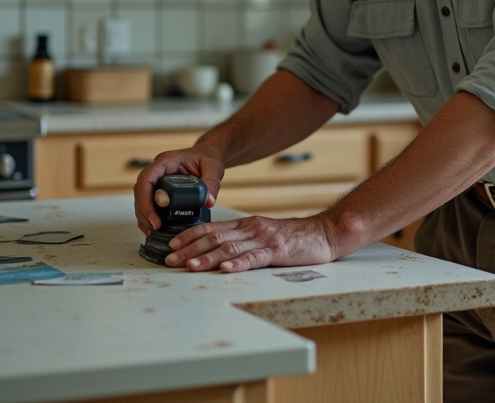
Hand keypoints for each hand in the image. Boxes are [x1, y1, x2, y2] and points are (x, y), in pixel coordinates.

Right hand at [133, 146, 224, 237]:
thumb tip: (208, 202)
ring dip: (144, 217)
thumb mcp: (213, 168)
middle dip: (145, 212)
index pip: (146, 180)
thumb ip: (211, 184)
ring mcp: (157, 180)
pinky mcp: (159, 189)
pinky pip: (148, 203)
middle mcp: (157, 170)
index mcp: (166, 161)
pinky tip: (154, 229)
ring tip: (153, 232)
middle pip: (140, 192)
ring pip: (141, 199)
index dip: (146, 201)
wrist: (208, 155)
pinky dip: (149, 216)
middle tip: (155, 229)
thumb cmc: (208, 158)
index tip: (155, 219)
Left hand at [165, 213, 341, 272]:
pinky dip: (239, 264)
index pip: (211, 228)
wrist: (324, 232)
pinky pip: (255, 258)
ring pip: (230, 248)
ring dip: (208, 257)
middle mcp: (252, 229)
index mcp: (246, 225)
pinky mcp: (278, 251)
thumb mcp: (264, 233)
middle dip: (190, 248)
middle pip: (215, 238)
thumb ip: (243, 239)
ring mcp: (264, 239)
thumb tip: (217, 250)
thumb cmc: (294, 237)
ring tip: (190, 266)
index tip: (171, 244)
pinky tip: (226, 270)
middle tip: (170, 259)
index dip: (189, 235)